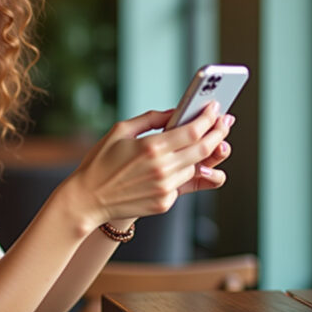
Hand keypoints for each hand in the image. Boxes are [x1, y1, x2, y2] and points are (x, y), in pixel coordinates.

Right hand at [66, 102, 232, 226]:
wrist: (87, 199)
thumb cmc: (100, 161)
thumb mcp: (120, 131)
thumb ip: (151, 118)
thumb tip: (175, 111)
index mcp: (151, 147)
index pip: (193, 131)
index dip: (208, 118)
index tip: (215, 108)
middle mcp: (162, 168)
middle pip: (204, 148)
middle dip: (218, 133)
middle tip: (223, 123)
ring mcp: (165, 188)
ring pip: (196, 167)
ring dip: (201, 154)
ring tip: (204, 141)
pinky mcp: (164, 203)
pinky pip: (182, 184)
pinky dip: (183, 172)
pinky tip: (178, 164)